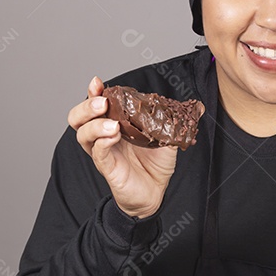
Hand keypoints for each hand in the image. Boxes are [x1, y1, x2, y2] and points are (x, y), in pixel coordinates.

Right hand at [67, 76, 176, 218]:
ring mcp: (103, 152)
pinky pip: (98, 153)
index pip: (95, 104)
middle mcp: (103, 136)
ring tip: (112, 123)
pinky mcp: (108, 168)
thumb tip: (196, 107)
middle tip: (102, 102)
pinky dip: (103, 142)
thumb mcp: (166, 137)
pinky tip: (113, 136)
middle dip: (87, 106)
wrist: (155, 192)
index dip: (93, 92)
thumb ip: (172, 121)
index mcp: (113, 123)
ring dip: (95, 124)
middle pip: (78, 118)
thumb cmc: (154, 164)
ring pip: (83, 134)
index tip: (98, 82)